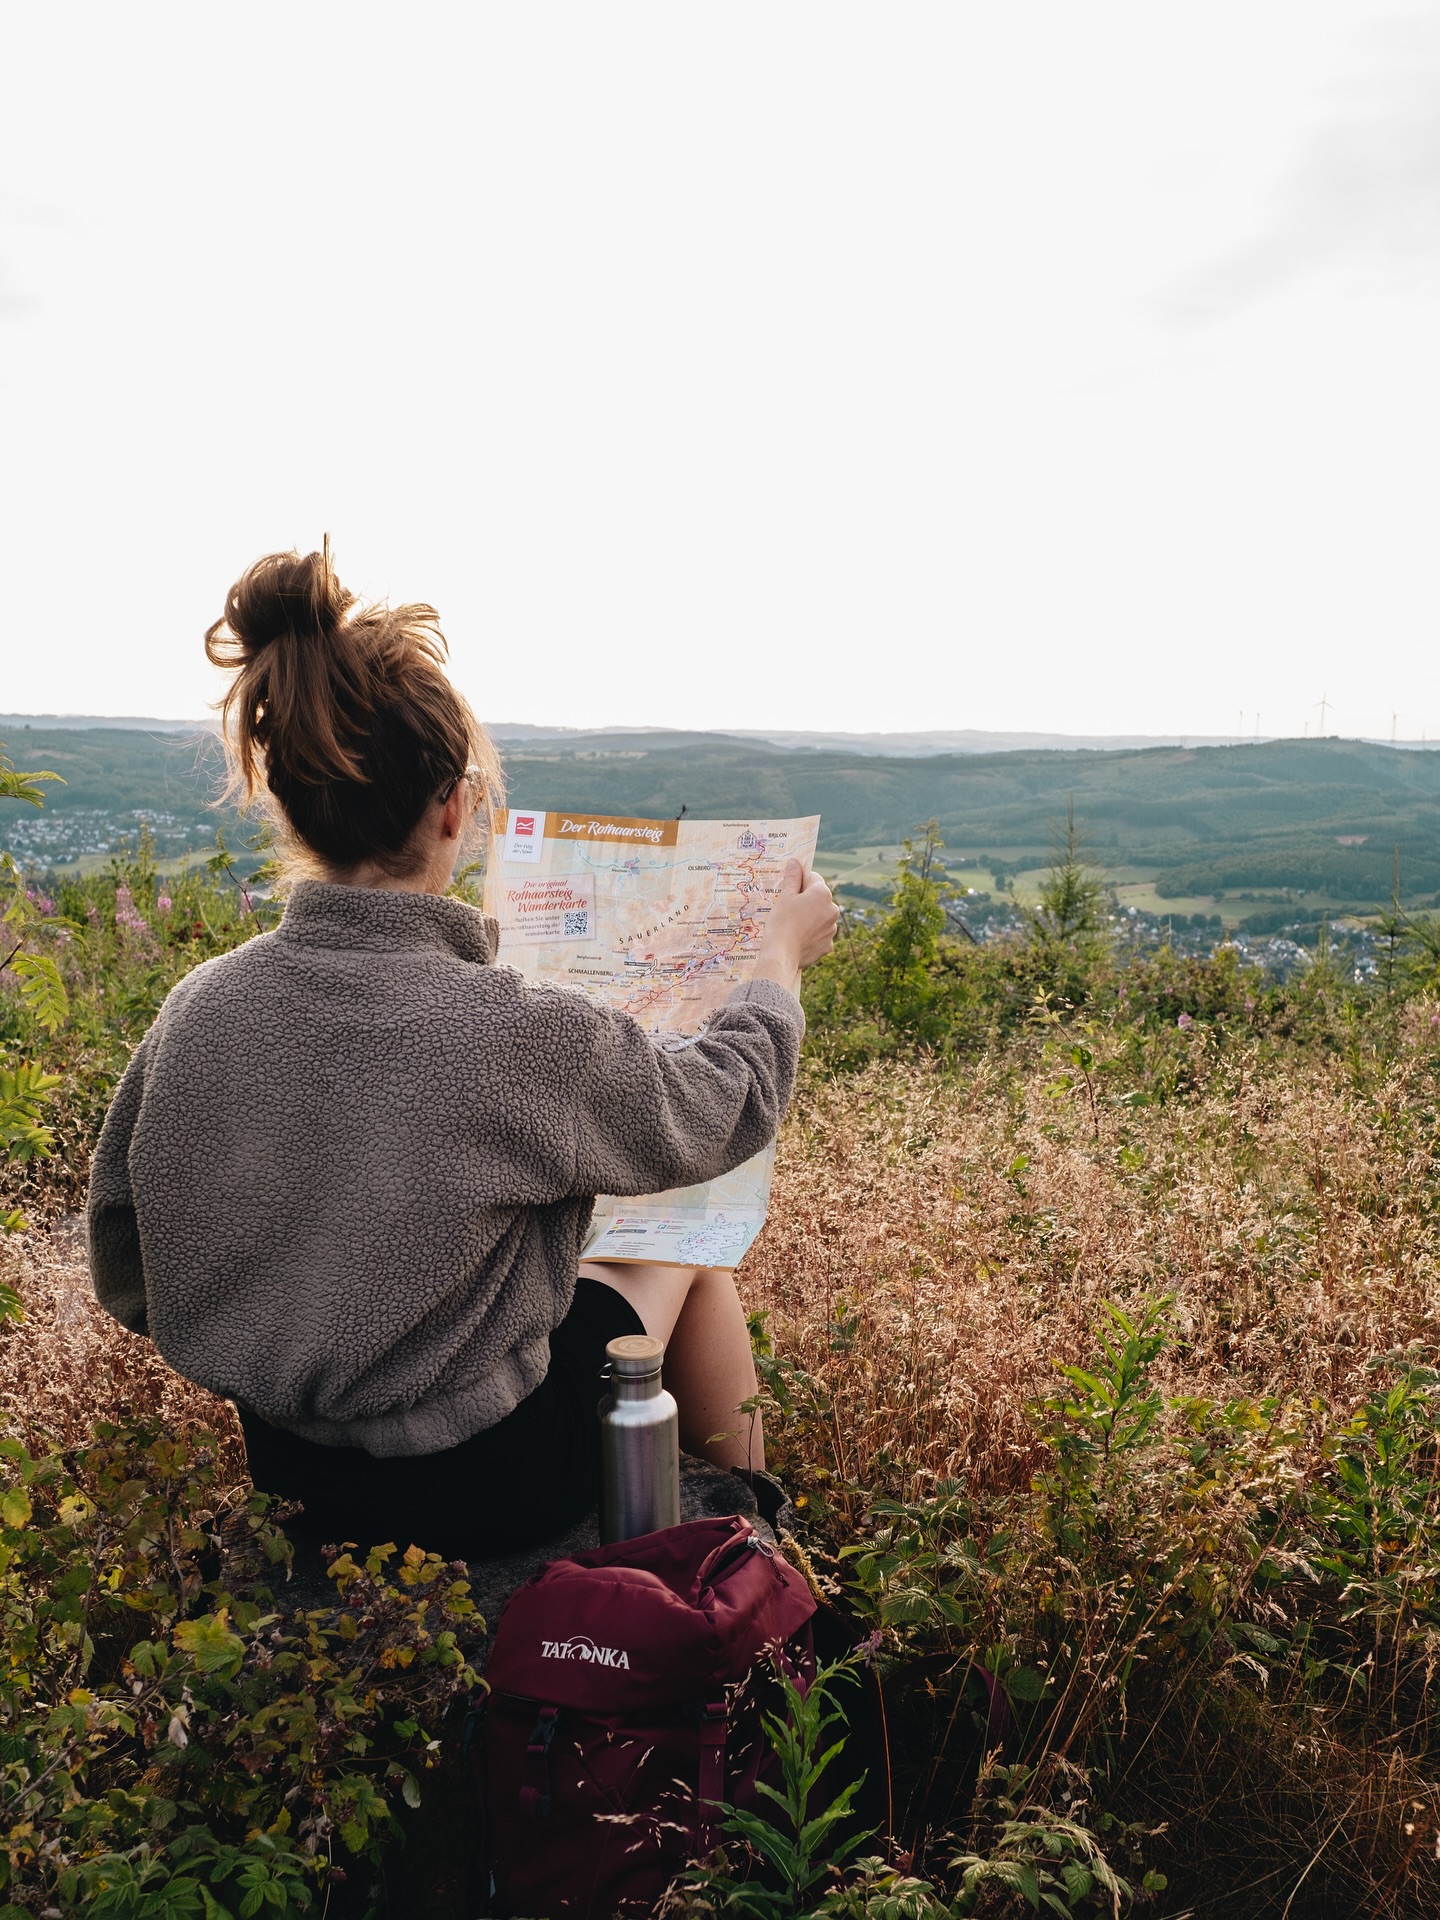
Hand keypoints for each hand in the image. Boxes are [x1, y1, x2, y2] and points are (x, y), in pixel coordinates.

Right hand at [754, 860, 839, 989]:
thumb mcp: (785, 897)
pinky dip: (812, 935)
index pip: (813, 879)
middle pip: (819, 898)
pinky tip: (799, 938)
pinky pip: (820, 934)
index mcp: (823, 894)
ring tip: (793, 925)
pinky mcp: (828, 945)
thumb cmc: (782, 921)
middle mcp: (833, 909)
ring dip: (810, 917)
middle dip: (806, 901)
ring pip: (820, 917)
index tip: (789, 890)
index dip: (799, 882)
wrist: (781, 954)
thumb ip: (792, 878)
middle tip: (788, 909)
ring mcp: (832, 929)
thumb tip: (795, 862)